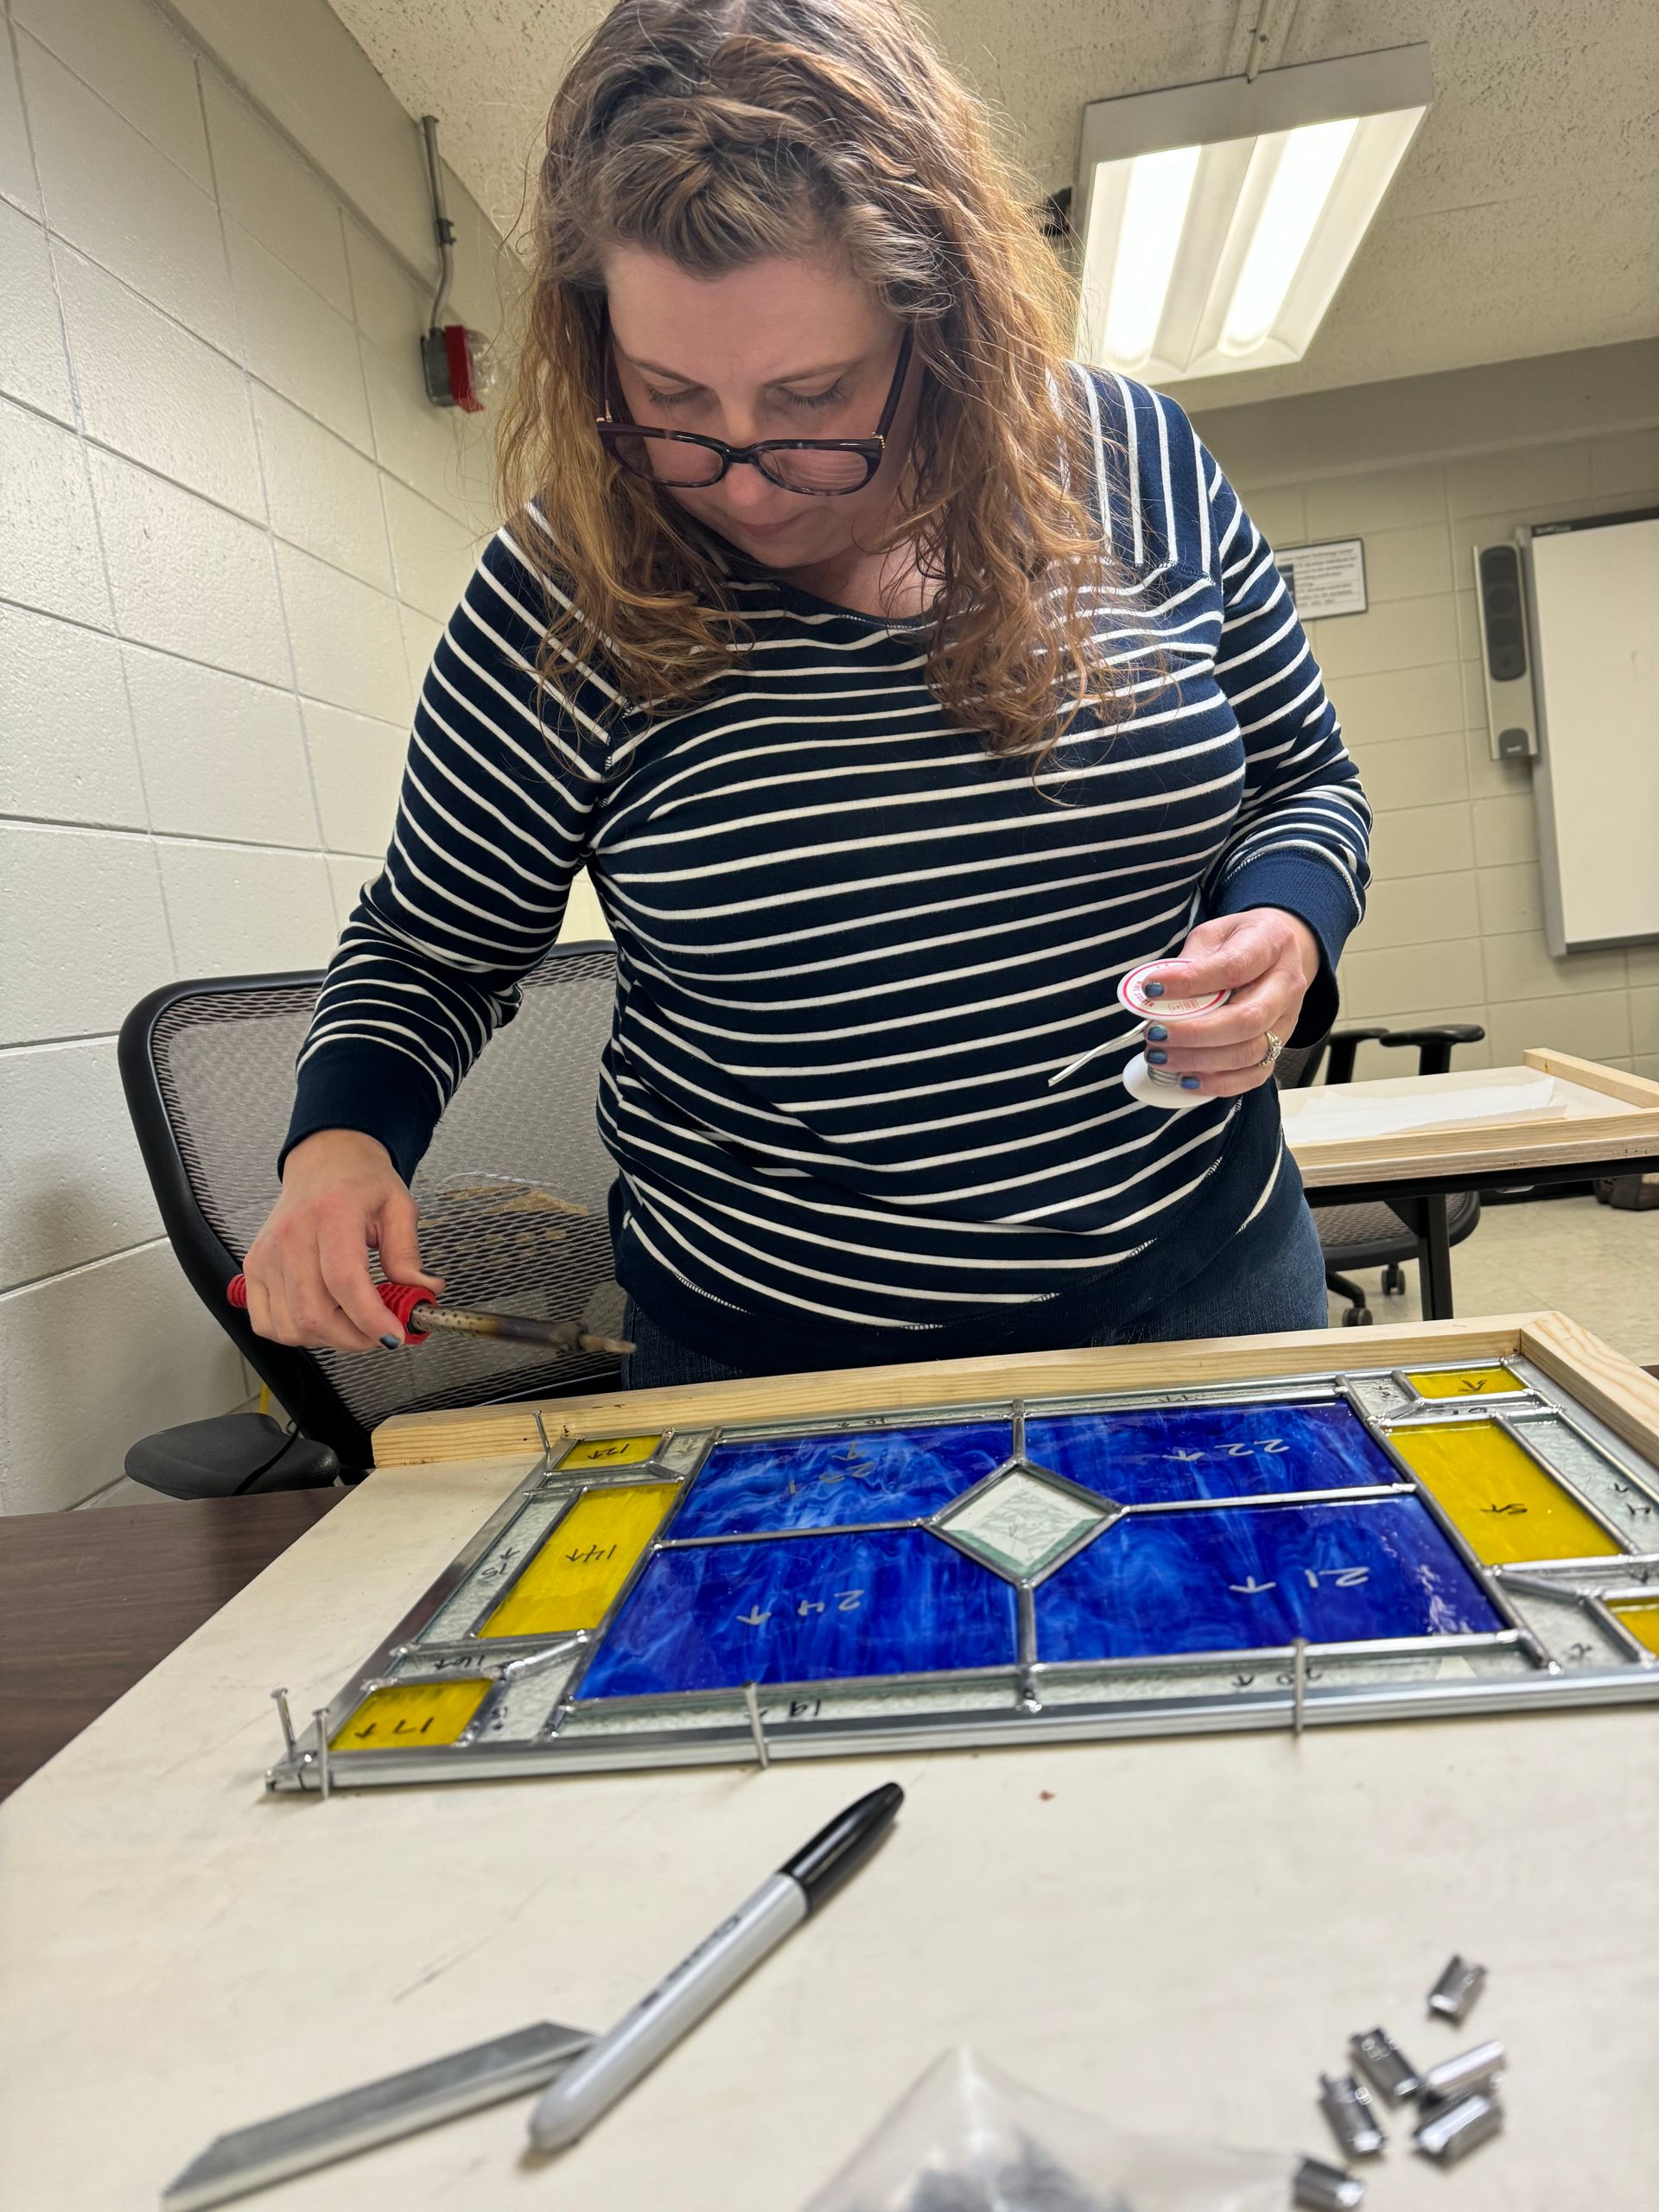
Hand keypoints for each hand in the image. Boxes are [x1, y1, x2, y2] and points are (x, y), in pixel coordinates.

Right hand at [240, 1130, 443, 1352]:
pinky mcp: (254, 1269)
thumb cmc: (359, 1181)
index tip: (394, 1335)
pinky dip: (295, 1334)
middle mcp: (291, 1235)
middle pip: (314, 1312)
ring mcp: (267, 1255)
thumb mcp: (398, 1207)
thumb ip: (408, 1253)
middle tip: (381, 1334)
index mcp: (331, 1213)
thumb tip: (422, 1293)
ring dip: (328, 1340)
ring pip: (290, 1326)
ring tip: (353, 1324)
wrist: (324, 1163)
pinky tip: (321, 1320)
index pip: (344, 1280)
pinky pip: (266, 1322)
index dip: (370, 1318)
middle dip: (355, 1338)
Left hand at [1136, 909, 1319, 1096]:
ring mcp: (1287, 1019)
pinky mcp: (1279, 1046)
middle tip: (1154, 1034)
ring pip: (1249, 1052)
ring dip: (1200, 1060)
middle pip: (1246, 1019)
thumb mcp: (1213, 935)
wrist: (1278, 952)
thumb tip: (1156, 995)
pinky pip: (1254, 1074)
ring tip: (1161, 1056)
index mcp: (1270, 943)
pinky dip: (1218, 1083)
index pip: (1233, 967)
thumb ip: (1189, 962)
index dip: (1190, 982)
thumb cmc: (1239, 941)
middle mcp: (1286, 984)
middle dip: (1194, 1033)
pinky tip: (1186, 1078)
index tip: (1153, 988)